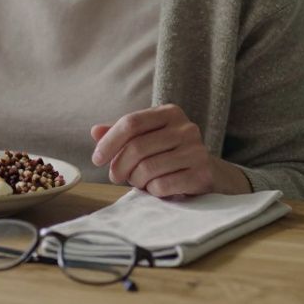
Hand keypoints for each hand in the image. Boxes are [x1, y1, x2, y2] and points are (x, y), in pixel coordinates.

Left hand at [89, 104, 249, 196]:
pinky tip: (155, 189)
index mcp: (169, 112)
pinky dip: (152, 191)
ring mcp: (196, 150)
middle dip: (119, 166)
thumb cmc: (169, 154)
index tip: (97, 159)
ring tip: (138, 181)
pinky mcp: (202, 174)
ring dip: (136, 180)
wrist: (208, 174)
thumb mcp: (147, 138)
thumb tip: (95, 131)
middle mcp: (186, 128)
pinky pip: (162, 185)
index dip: (109, 142)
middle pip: (137, 147)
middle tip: (115, 177)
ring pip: (147, 169)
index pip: (131, 122)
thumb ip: (122, 134)